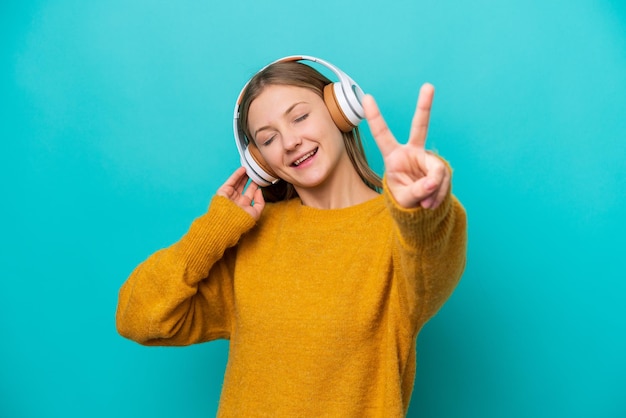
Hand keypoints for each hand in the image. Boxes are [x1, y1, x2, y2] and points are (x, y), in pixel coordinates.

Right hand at [216, 167, 265, 219]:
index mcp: (244, 206)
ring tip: (249, 169)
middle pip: (244, 187)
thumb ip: (260, 202)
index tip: (260, 179)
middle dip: (249, 180)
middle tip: (254, 172)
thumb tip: (259, 191)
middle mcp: (237, 200)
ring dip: (243, 175)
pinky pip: (231, 181)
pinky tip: (243, 169)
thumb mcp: (256, 213)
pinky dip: (237, 175)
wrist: (228, 222)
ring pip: (238, 183)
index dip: (255, 186)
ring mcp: (230, 195)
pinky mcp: (224, 191)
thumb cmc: (242, 221)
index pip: (250, 193)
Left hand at [363, 83, 449, 208]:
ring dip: (433, 190)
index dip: (374, 117)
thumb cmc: (405, 199)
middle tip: (429, 86)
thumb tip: (433, 181)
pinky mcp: (440, 168)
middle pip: (420, 126)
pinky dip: (439, 195)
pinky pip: (444, 180)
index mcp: (394, 156)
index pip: (382, 134)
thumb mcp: (405, 199)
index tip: (366, 97)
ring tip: (424, 204)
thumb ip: (417, 191)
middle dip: (424, 106)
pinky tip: (431, 202)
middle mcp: (411, 152)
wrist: (419, 207)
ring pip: (436, 170)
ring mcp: (428, 158)